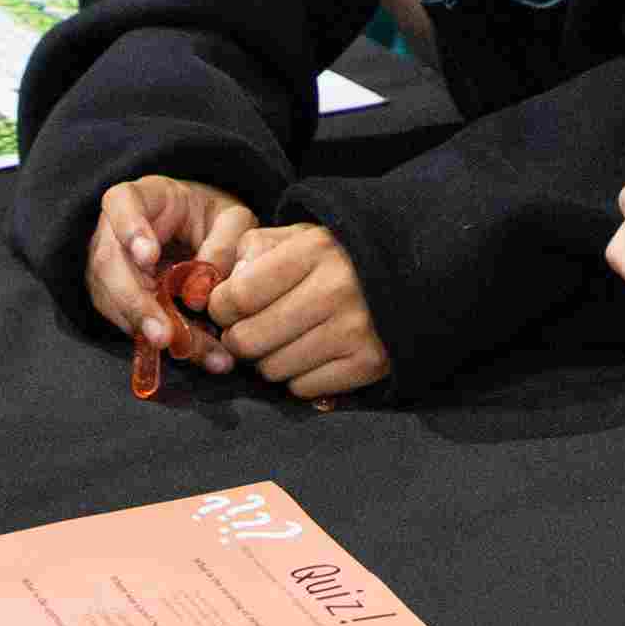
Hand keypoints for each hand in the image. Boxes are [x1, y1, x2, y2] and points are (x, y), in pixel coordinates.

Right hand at [86, 175, 257, 371]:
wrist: (197, 235)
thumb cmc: (213, 220)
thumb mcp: (233, 219)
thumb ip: (226, 242)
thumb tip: (203, 290)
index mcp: (142, 197)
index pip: (122, 202)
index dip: (131, 229)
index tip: (149, 257)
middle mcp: (113, 233)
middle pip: (110, 265)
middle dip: (136, 304)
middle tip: (163, 335)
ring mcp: (109, 269)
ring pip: (116, 303)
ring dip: (153, 332)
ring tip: (198, 352)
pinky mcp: (115, 301)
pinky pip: (131, 324)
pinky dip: (165, 342)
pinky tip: (200, 354)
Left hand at [203, 223, 388, 400]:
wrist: (409, 275)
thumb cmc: (336, 257)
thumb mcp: (297, 237)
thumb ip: (252, 252)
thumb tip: (215, 290)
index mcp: (313, 251)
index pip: (238, 296)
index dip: (221, 307)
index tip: (228, 307)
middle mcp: (334, 290)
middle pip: (248, 340)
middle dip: (239, 338)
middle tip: (251, 329)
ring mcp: (353, 331)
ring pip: (272, 369)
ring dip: (268, 359)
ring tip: (285, 339)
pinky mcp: (367, 364)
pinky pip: (302, 388)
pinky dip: (297, 377)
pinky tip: (310, 354)